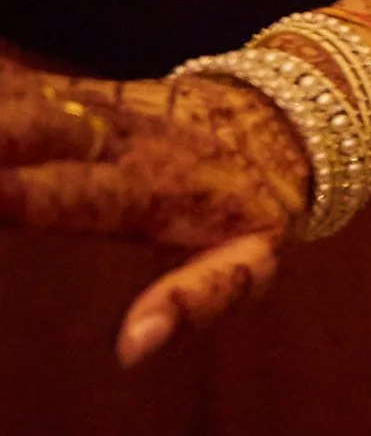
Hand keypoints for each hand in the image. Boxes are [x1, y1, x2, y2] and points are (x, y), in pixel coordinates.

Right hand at [0, 42, 309, 365]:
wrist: (279, 117)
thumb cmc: (254, 205)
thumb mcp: (253, 257)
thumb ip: (196, 299)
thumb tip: (131, 350)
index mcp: (151, 187)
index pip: (71, 194)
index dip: (19, 197)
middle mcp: (119, 139)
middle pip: (37, 132)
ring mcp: (98, 110)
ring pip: (27, 101)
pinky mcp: (79, 92)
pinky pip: (24, 84)